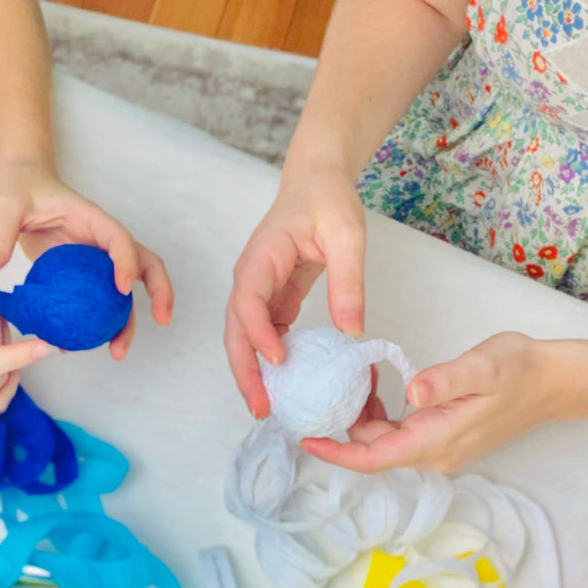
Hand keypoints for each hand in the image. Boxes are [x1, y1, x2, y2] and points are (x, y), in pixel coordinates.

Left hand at [0, 158, 173, 358]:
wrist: (23, 183)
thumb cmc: (20, 187)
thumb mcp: (5, 205)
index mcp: (92, 218)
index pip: (119, 239)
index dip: (127, 262)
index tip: (123, 289)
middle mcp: (103, 239)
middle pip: (146, 263)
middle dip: (160, 292)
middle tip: (162, 320)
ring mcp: (97, 257)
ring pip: (128, 289)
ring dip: (129, 320)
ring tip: (118, 351)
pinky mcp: (85, 273)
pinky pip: (99, 300)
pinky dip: (99, 323)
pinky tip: (80, 345)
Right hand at [225, 161, 368, 416]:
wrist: (317, 180)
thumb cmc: (327, 199)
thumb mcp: (347, 235)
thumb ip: (348, 281)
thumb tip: (352, 332)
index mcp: (261, 258)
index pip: (248, 302)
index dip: (259, 334)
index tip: (279, 361)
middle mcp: (251, 277)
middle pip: (236, 329)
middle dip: (244, 370)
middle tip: (262, 407)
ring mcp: (259, 289)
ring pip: (245, 336)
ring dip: (252, 371)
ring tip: (267, 406)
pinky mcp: (273, 297)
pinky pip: (266, 332)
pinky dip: (270, 358)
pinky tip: (285, 382)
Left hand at [303, 332, 544, 473]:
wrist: (552, 381)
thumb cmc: (518, 369)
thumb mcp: (482, 367)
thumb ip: (445, 380)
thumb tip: (412, 392)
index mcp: (438, 441)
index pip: (375, 458)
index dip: (338, 452)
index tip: (306, 440)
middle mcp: (435, 454)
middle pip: (374, 450)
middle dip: (344, 425)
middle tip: (329, 384)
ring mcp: (440, 449)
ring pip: (385, 442)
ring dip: (362, 418)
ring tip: (353, 380)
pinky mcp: (443, 438)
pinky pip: (400, 435)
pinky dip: (380, 416)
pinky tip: (376, 388)